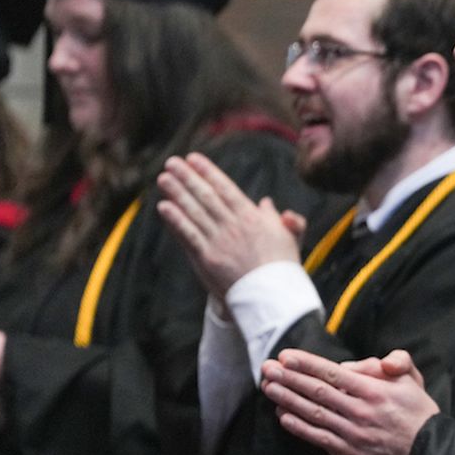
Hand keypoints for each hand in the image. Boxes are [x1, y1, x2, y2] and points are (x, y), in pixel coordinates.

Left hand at [156, 152, 300, 298]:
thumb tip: (267, 203)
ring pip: (193, 212)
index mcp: (252, 217)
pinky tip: (164, 207)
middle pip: (205, 196)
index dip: (208, 172)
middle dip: (187, 177)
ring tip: (164, 178)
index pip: (225, 188)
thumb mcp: (290, 237)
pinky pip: (188, 234)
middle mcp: (233, 225)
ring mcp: (218, 241)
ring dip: (177, 193)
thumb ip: (281, 217)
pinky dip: (175, 220)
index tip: (194, 158)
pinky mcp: (207, 258)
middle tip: (172, 162)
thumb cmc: (283, 267)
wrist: (273, 296)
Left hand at [260, 348, 438, 454]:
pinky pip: (318, 437)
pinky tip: (284, 416)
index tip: (286, 356)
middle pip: (317, 391)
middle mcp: (360, 411)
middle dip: (289, 378)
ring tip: (269, 387)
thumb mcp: (413, 381)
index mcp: (374, 390)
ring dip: (287, 399)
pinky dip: (299, 426)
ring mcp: (352, 433)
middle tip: (267, 368)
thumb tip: (362, 363)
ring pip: (313, 413)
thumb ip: (395, 362)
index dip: (307, 364)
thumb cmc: (418, 415)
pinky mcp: (348, 452)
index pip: (333, 373)